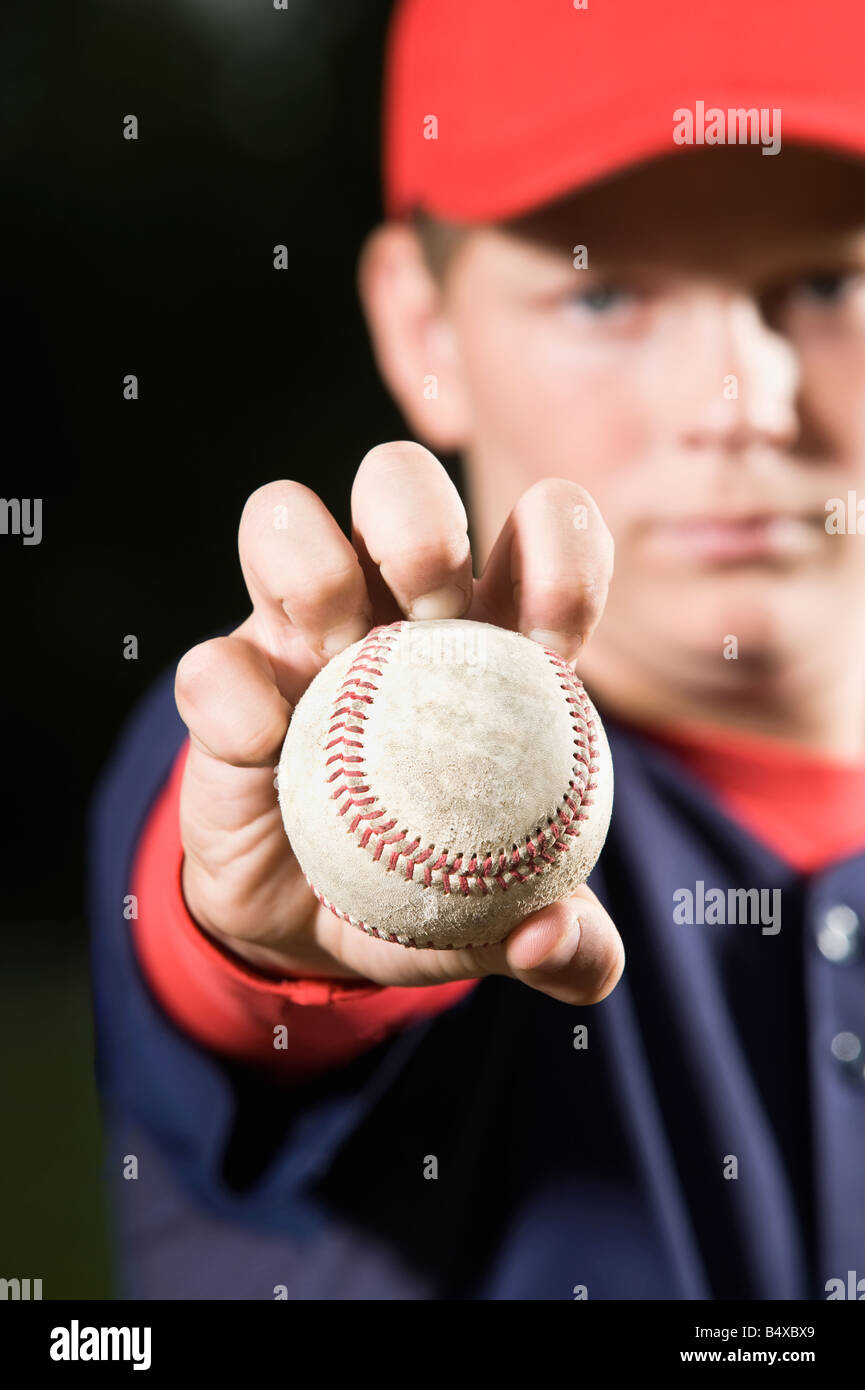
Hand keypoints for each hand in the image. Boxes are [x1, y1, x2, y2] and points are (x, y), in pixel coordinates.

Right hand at [174, 442, 622, 1006]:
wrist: (302, 929)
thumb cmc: (422, 892)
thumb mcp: (501, 923)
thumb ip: (562, 946)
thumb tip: (559, 942)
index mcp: (489, 639)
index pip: (540, 540)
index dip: (561, 546)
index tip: (557, 632)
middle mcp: (389, 610)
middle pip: (402, 484)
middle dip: (420, 515)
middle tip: (432, 603)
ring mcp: (297, 637)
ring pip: (286, 521)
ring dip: (312, 563)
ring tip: (335, 642)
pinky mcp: (223, 686)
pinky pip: (211, 663)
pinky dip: (232, 694)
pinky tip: (260, 745)